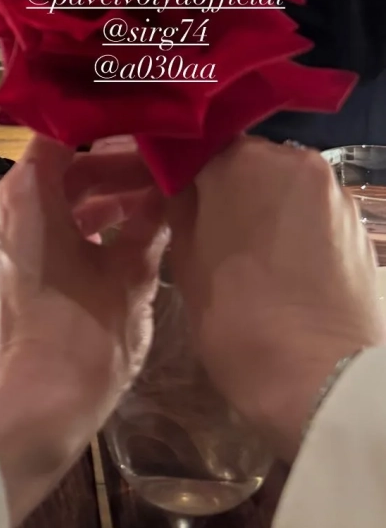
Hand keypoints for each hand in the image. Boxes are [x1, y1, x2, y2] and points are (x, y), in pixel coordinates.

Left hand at [0, 135, 166, 527]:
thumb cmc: (86, 338)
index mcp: (25, 195)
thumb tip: (173, 186)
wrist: (38, 411)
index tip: (145, 115)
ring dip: (101, 196)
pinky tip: (129, 230)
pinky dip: (81, 224)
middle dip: (113, 164)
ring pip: (55, 198)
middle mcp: (2, 207)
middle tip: (166, 162)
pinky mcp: (5, 269)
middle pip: (61, 164)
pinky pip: (44, 228)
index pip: (62, 128)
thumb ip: (150, 221)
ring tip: (157, 196)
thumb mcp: (132, 276)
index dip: (106, 120)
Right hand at [168, 136, 385, 460]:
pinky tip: (281, 268)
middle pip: (248, 162)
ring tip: (246, 254)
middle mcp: (294, 160)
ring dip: (264, 208)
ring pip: (284, 187)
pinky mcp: (359, 226)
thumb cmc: (236, 319)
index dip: (182, 172)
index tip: (168, 196)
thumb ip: (180, 210)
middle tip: (207, 228)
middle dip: (228, 189)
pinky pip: (314, 214)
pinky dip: (295, 230)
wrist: (319, 379)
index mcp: (242, 160)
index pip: (199, 147)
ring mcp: (334, 192)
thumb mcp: (186, 263)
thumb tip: (180, 187)